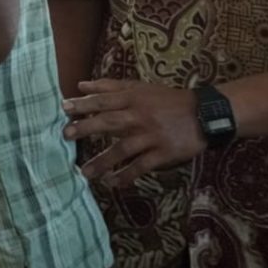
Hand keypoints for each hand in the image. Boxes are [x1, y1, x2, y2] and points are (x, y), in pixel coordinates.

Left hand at [63, 78, 204, 185]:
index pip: (103, 100)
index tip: (63, 108)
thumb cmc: (166, 100)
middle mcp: (140, 116)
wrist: (204, 114)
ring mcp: (152, 136)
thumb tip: (80, 85)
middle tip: (66, 135)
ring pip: (123, 149)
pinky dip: (126, 175)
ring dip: (103, 161)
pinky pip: (142, 166)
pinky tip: (112, 183)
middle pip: (109, 122)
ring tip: (84, 173)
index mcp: (132, 99)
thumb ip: (109, 86)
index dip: (83, 104)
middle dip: (86, 128)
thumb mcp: (139, 87)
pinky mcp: (164, 153)